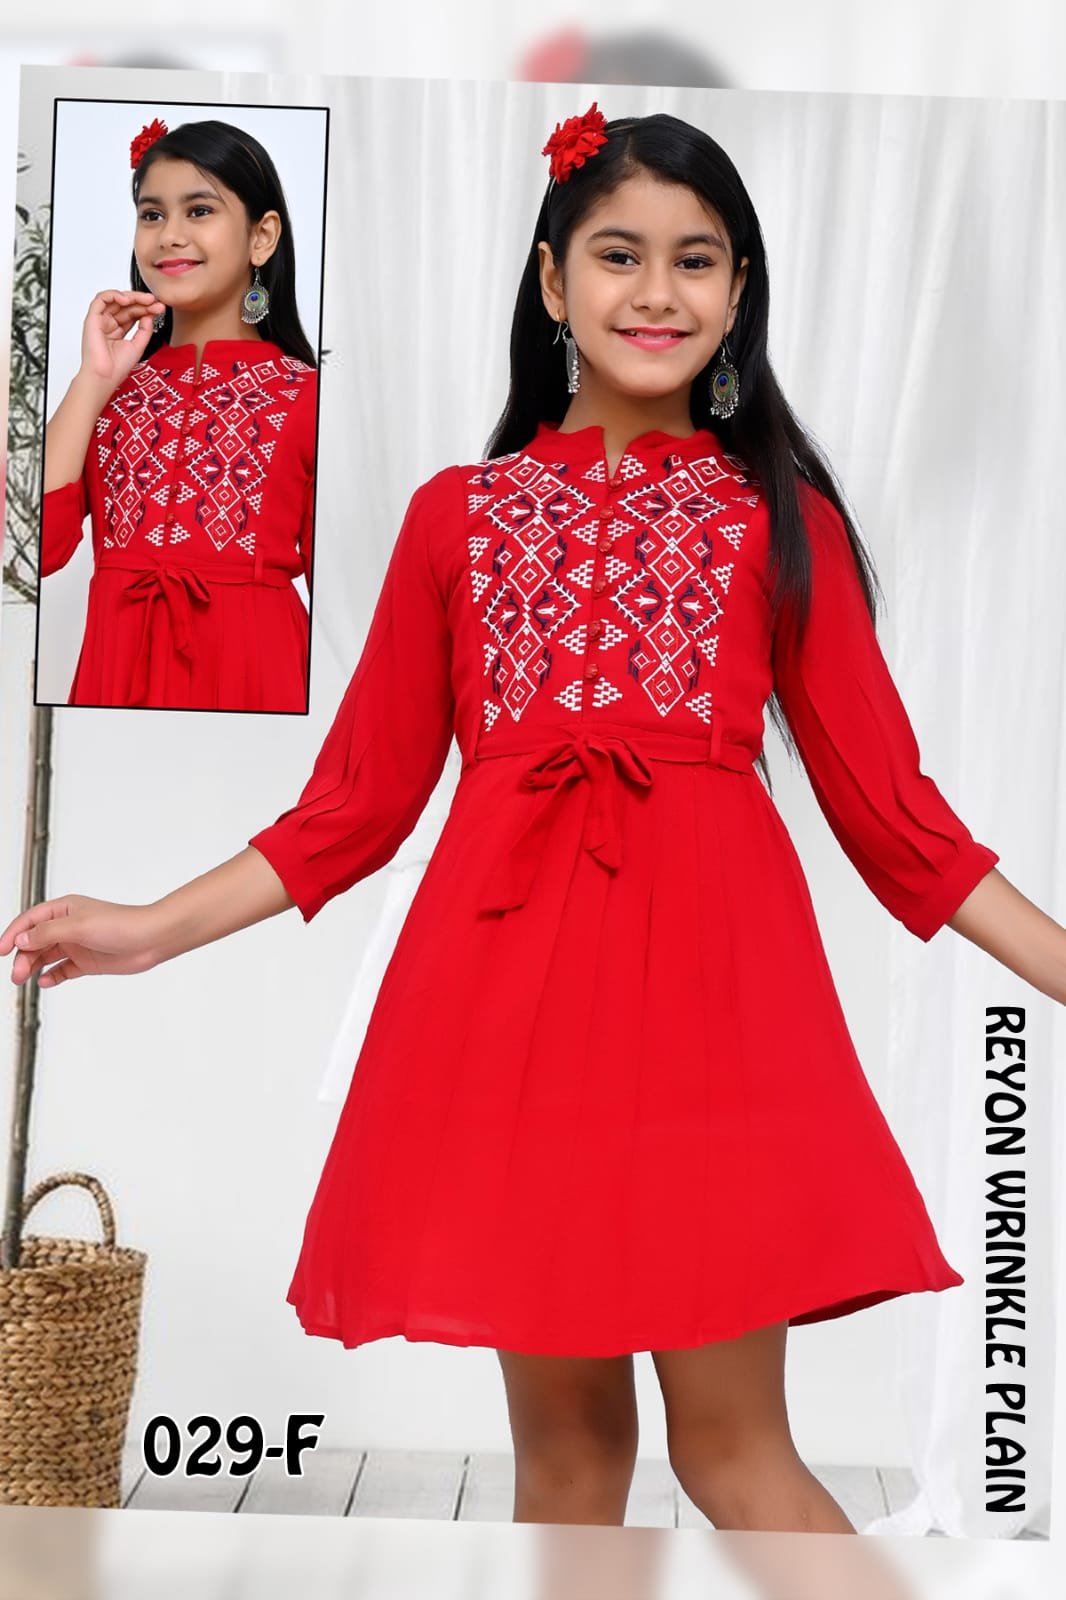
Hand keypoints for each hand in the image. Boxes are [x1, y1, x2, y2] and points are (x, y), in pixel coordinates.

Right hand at [0, 895, 163, 988]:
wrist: (151, 939)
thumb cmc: (122, 924)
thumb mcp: (79, 926)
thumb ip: (48, 933)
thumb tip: (23, 939)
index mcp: (64, 910)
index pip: (29, 921)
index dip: (13, 934)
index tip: (1, 950)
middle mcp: (68, 926)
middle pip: (34, 941)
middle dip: (22, 956)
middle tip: (17, 973)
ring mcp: (77, 945)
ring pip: (45, 956)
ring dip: (32, 967)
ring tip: (23, 978)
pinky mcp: (86, 962)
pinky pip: (62, 970)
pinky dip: (51, 976)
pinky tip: (45, 982)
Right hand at [79, 289, 167, 389]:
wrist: (105, 377)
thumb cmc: (116, 368)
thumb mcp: (138, 345)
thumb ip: (145, 329)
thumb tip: (150, 314)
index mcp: (118, 331)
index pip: (133, 314)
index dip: (146, 309)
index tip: (159, 308)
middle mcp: (108, 324)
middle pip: (126, 306)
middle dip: (142, 302)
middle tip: (155, 301)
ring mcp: (100, 321)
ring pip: (115, 300)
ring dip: (131, 297)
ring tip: (145, 299)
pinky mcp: (92, 319)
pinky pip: (101, 299)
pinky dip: (114, 295)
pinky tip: (127, 300)